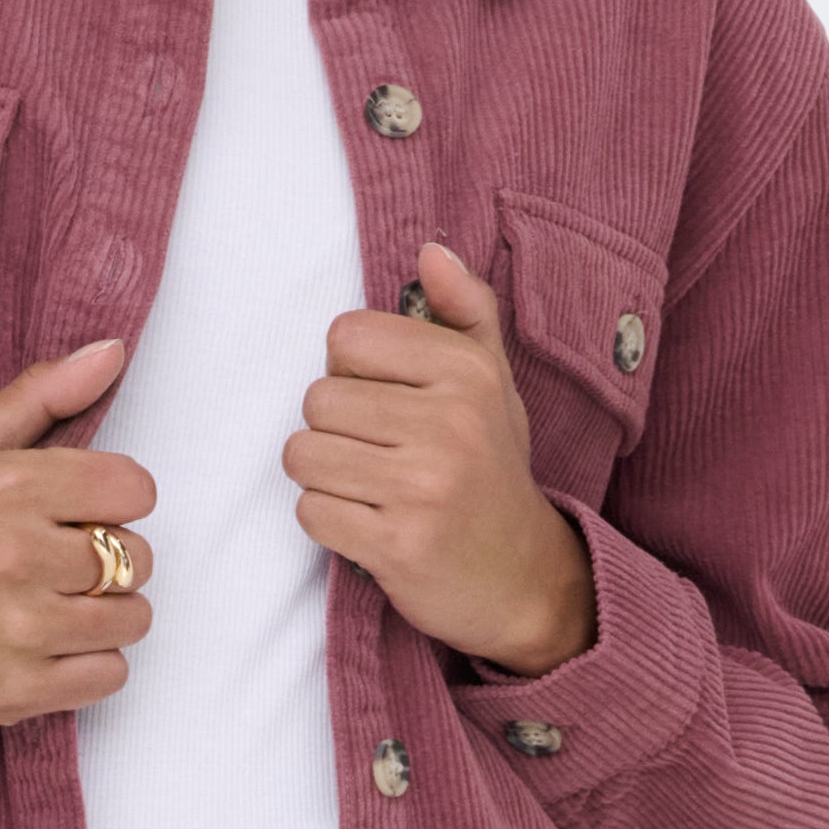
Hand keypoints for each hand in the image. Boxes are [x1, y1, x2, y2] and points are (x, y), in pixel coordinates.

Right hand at [0, 342, 157, 724]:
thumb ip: (42, 397)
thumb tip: (112, 352)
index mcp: (7, 488)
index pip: (133, 489)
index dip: (116, 500)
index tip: (82, 512)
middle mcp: (17, 557)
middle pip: (138, 557)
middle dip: (111, 559)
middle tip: (60, 563)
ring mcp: (20, 630)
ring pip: (132, 619)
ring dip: (107, 614)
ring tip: (58, 606)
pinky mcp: (20, 690)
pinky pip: (110, 674)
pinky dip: (91, 663)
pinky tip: (50, 646)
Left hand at [283, 241, 597, 674]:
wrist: (525, 578)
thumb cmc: (491, 471)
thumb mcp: (492, 385)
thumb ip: (464, 312)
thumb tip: (430, 250)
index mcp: (467, 371)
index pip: (346, 337)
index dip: (349, 371)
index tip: (385, 403)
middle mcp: (450, 423)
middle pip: (317, 398)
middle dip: (332, 430)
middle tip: (376, 456)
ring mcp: (424, 487)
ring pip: (304, 454)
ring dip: (322, 478)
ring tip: (367, 489)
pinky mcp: (398, 545)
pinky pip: (311, 512)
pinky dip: (328, 522)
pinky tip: (368, 526)